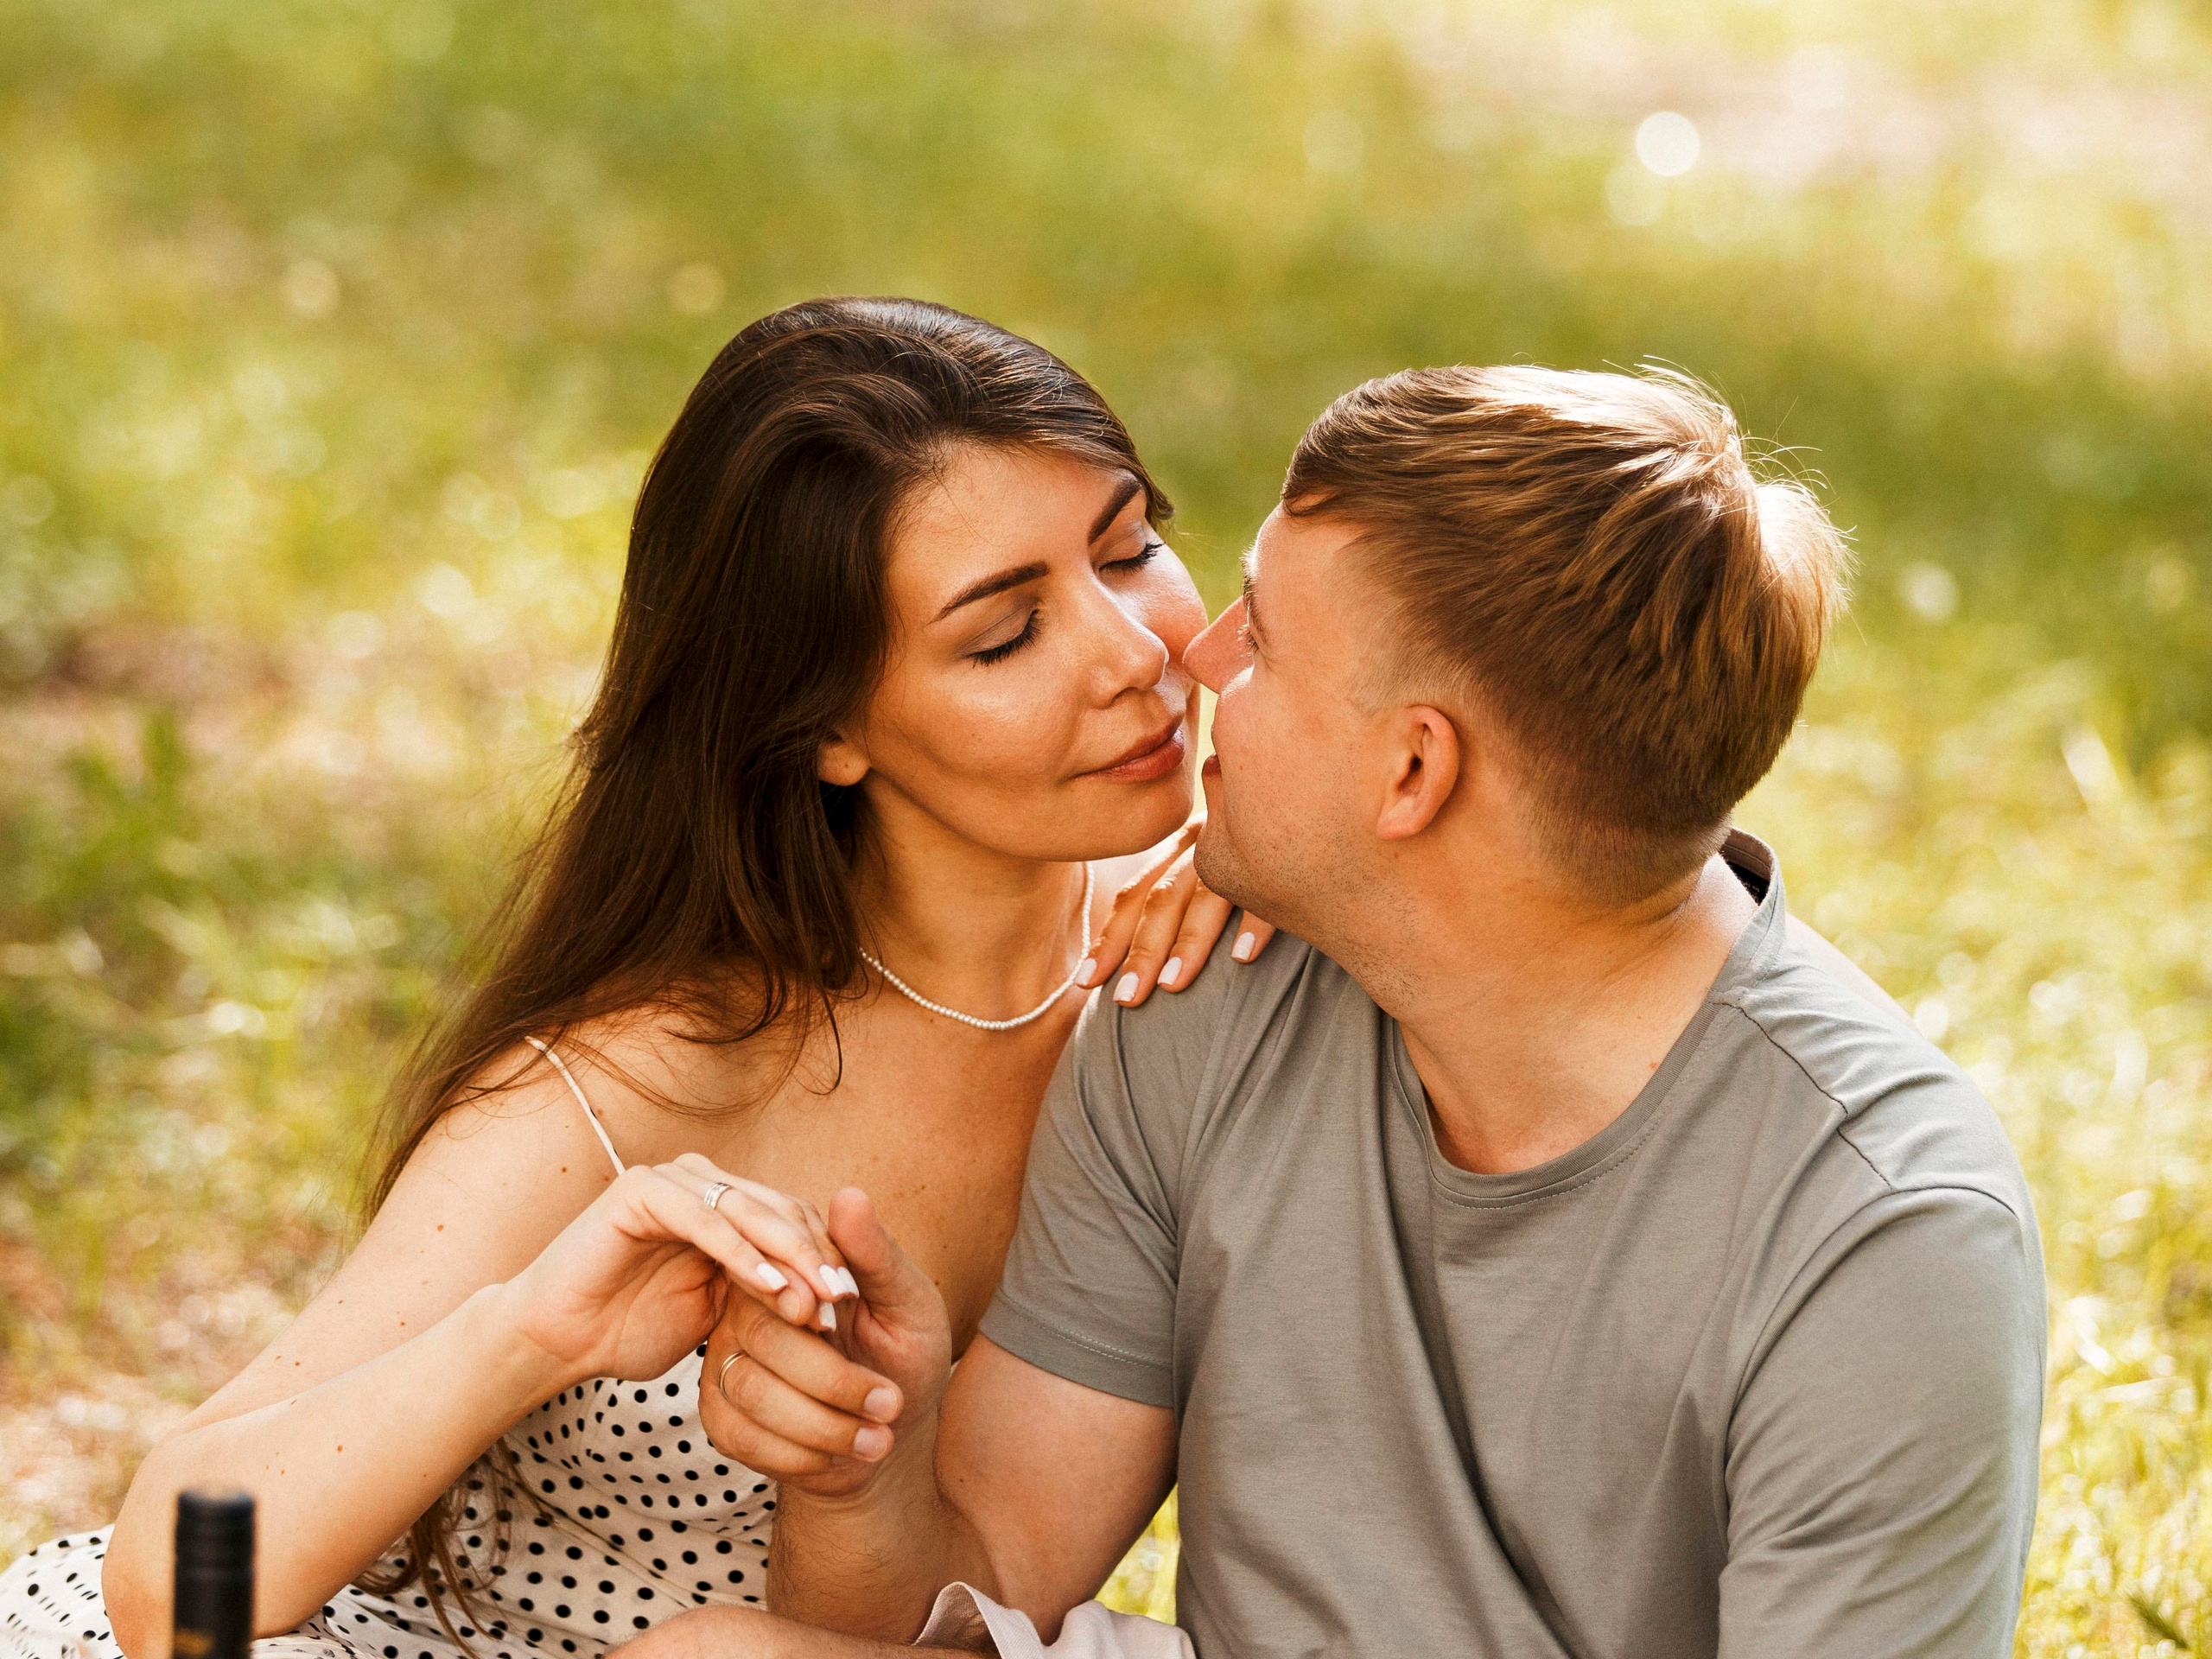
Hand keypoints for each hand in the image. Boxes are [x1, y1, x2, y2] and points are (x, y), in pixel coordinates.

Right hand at [493, 1153, 856, 1390]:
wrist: (557, 1340)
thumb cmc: (632, 1328)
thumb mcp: (715, 1316)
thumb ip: (761, 1295)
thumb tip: (826, 1301)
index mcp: (724, 1206)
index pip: (794, 1220)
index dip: (826, 1258)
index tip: (853, 1304)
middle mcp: (702, 1183)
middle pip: (780, 1210)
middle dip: (817, 1257)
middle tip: (844, 1302)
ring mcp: (672, 1181)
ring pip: (750, 1211)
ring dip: (789, 1257)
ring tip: (817, 1301)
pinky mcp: (641, 1191)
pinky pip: (705, 1220)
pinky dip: (742, 1253)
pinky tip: (772, 1286)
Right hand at [698, 1187, 952, 1497]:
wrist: (894, 1425)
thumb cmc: (906, 1352)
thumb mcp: (909, 1302)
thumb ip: (876, 1256)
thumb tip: (848, 1195)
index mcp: (789, 1272)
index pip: (774, 1271)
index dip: (809, 1299)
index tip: (860, 1333)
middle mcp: (747, 1311)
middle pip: (761, 1337)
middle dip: (833, 1379)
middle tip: (891, 1403)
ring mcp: (726, 1364)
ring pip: (750, 1390)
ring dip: (822, 1424)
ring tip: (880, 1438)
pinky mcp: (721, 1417)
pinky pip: (740, 1438)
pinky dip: (799, 1456)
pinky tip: (842, 1457)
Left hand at [1081, 817, 1276, 1008]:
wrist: (1306, 784)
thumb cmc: (1262, 839)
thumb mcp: (1216, 854)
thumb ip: (1189, 889)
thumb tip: (1154, 951)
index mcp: (1180, 848)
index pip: (1136, 894)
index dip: (1110, 938)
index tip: (1086, 983)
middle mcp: (1203, 843)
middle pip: (1162, 899)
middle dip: (1139, 951)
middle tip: (1125, 999)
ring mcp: (1242, 844)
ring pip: (1206, 894)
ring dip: (1188, 942)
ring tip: (1171, 985)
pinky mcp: (1285, 851)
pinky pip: (1269, 887)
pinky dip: (1254, 920)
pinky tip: (1243, 956)